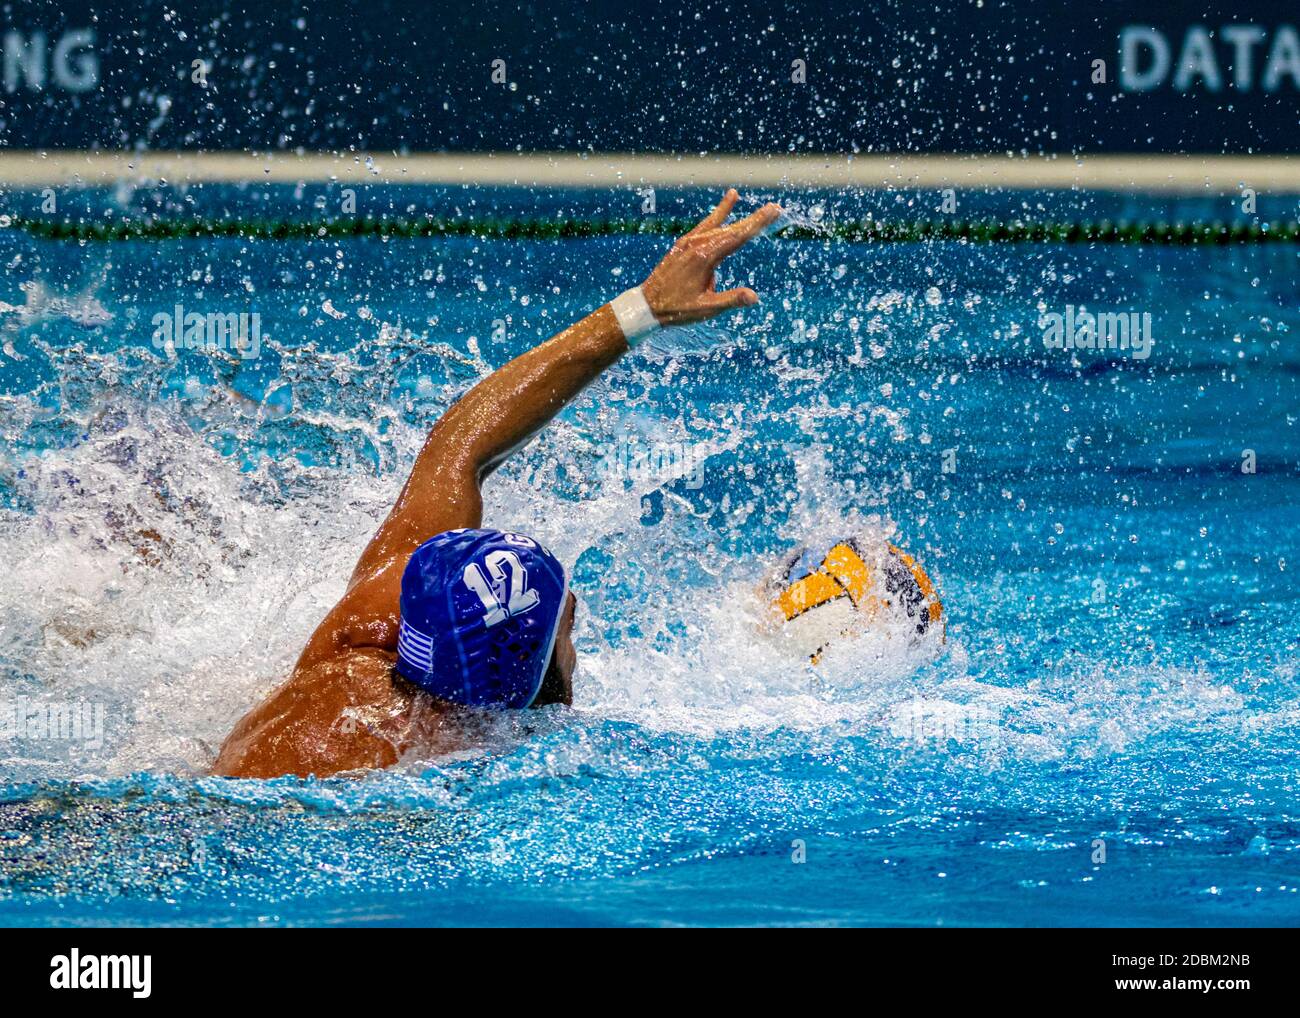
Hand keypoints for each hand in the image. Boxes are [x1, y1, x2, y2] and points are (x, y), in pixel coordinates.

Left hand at [641, 189, 781, 325]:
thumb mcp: (706, 308)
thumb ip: (730, 300)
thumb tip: (754, 297)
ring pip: (714, 224)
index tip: (774, 210)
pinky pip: (702, 226)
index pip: (738, 236)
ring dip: (728, 211)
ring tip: (734, 195)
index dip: (758, 223)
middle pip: (730, 227)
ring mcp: (688, 242)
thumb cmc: (677, 309)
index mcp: (705, 257)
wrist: (647, 304)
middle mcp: (697, 244)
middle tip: (773, 208)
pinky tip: (720, 209)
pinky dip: (714, 216)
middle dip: (753, 218)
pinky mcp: (682, 245)